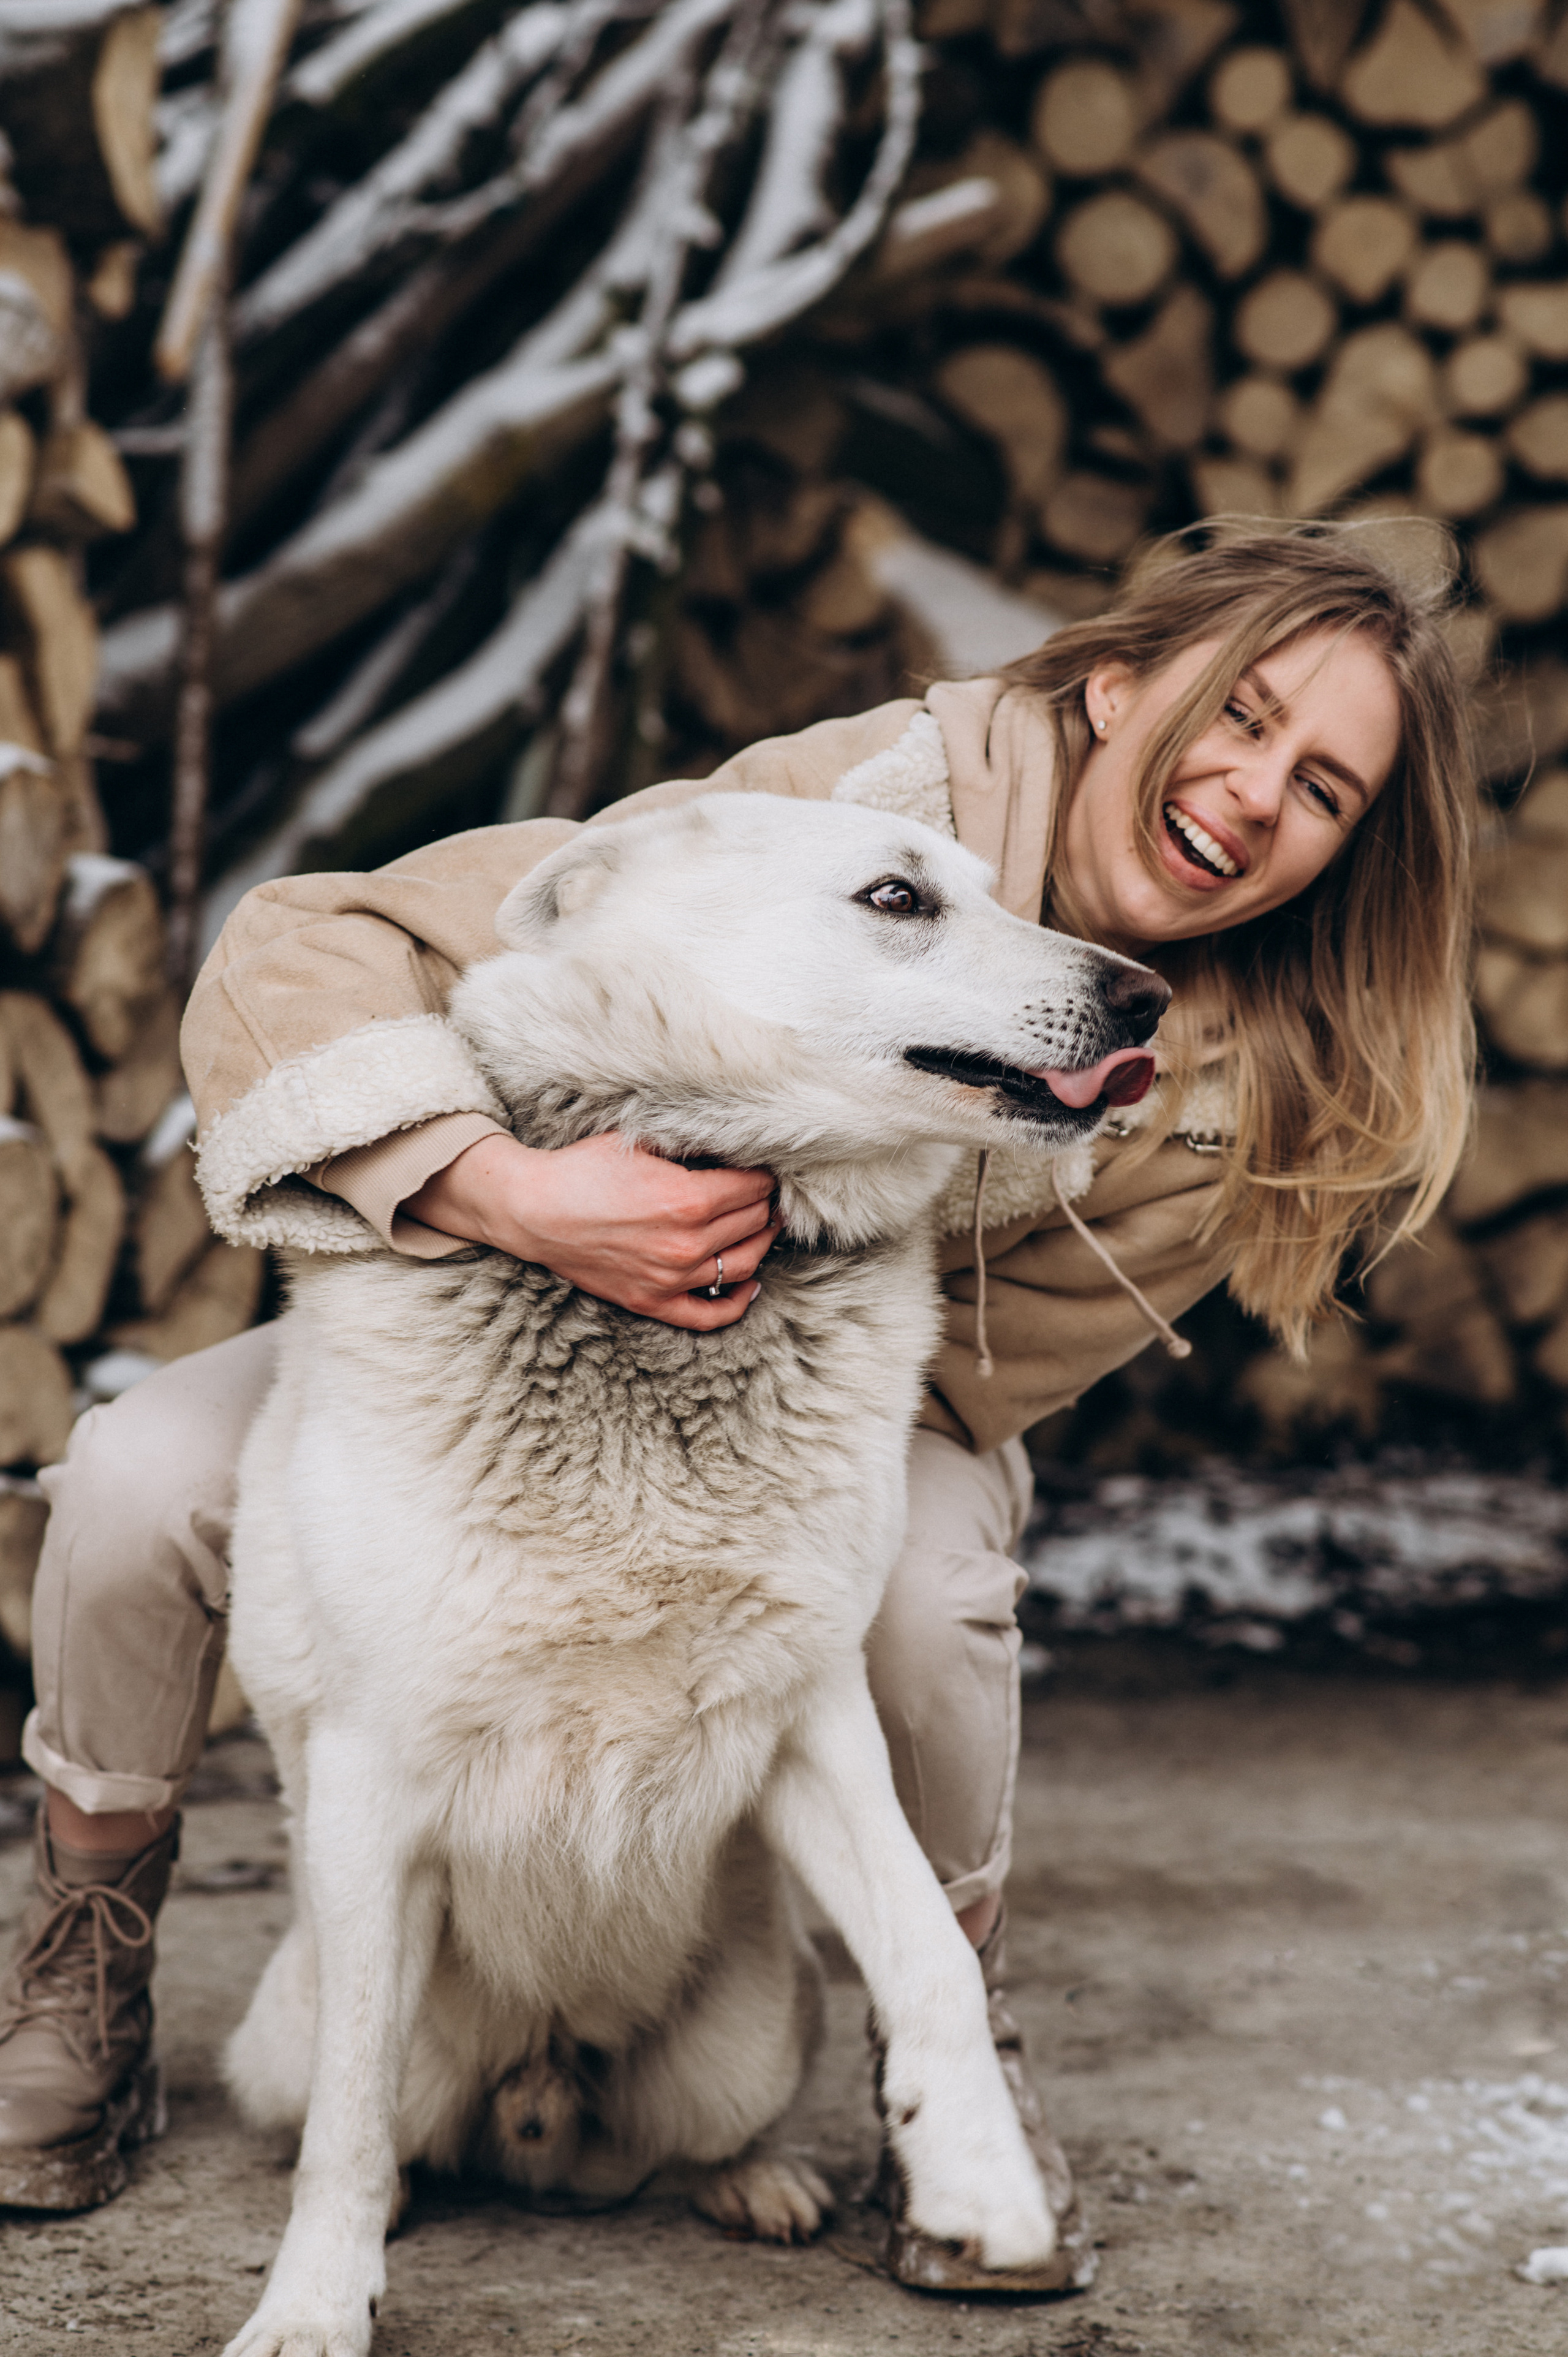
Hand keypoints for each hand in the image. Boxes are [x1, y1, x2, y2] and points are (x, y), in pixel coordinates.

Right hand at [402, 1132, 779, 1329]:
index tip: (764, 1168)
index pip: (755, 1188)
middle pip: (753, 1223)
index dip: (765, 1175)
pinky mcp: (652, 1302)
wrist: (533, 1210)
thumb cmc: (583, 1170)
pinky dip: (737, 1303)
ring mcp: (671, 1279)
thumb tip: (732, 1145)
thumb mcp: (641, 1143)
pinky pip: (709, 1315)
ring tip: (764, 1227)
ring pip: (743, 1265)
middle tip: (766, 1192)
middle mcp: (687, 1245)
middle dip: (765, 1204)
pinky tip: (750, 1285)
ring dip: (761, 1243)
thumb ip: (690, 1147)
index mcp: (689, 1200)